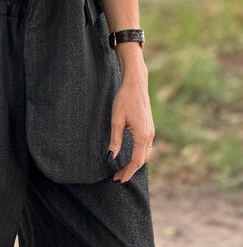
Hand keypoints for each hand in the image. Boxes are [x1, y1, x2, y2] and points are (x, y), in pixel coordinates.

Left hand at [108, 63, 154, 182]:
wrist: (136, 84)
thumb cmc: (125, 99)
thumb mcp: (116, 120)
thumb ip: (115, 140)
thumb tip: (111, 157)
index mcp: (142, 136)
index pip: (136, 162)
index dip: (127, 172)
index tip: (117, 179)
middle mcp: (150, 136)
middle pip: (142, 160)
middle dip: (130, 170)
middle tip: (118, 176)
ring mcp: (151, 131)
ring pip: (145, 154)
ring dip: (135, 163)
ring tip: (123, 169)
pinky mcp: (149, 127)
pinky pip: (146, 147)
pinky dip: (139, 155)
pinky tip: (131, 155)